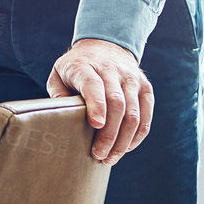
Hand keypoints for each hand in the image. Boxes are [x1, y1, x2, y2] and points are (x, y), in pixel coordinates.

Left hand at [47, 38, 154, 164]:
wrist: (106, 46)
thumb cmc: (77, 68)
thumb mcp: (59, 74)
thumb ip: (58, 94)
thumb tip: (61, 118)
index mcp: (85, 65)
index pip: (93, 84)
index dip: (96, 105)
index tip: (95, 125)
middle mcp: (111, 69)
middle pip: (117, 103)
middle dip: (109, 134)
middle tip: (99, 155)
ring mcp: (131, 78)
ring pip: (133, 114)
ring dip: (123, 141)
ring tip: (110, 157)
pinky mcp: (145, 88)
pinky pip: (145, 116)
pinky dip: (136, 136)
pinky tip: (125, 148)